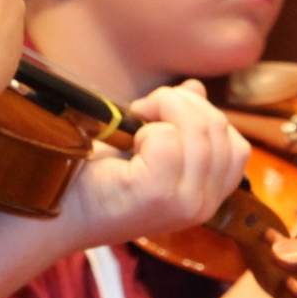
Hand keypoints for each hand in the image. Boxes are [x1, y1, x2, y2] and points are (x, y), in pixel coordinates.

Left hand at [60, 80, 249, 247]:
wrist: (59, 210)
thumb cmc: (100, 175)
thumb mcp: (147, 142)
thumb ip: (178, 119)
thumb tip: (196, 87)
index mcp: (207, 196)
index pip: (237, 146)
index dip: (204, 117)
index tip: (162, 115)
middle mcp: (204, 205)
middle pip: (220, 129)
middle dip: (181, 104)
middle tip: (142, 112)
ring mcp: (185, 203)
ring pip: (200, 130)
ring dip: (164, 111)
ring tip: (135, 125)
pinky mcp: (159, 195)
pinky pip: (169, 140)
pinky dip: (147, 130)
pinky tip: (129, 144)